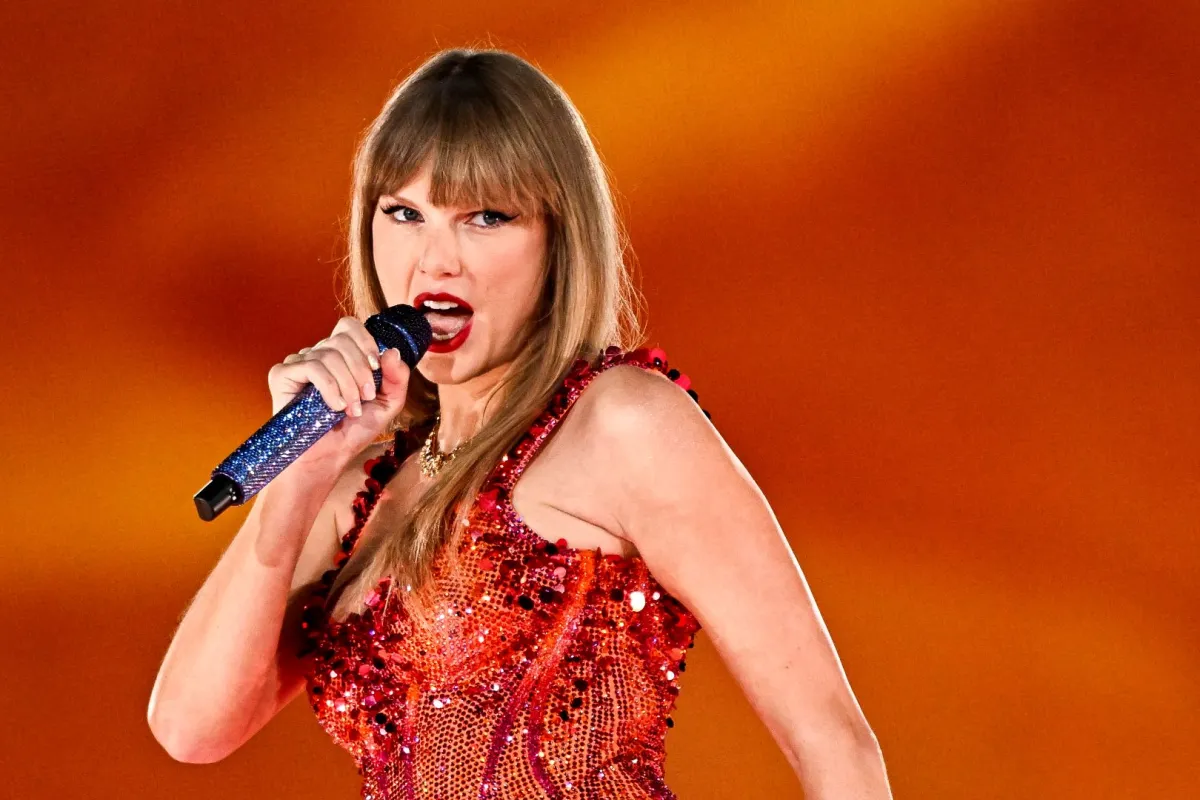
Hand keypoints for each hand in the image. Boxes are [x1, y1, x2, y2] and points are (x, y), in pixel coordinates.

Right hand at [266, 316, 413, 472]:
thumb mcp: (387, 404)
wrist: (328, 458)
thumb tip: (391, 351)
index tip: (376, 368)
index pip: (349, 326)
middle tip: (366, 396)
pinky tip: (334, 407)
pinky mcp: (282, 375)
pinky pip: (310, 366)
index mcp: (340, 357)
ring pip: (328, 353)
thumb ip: (397, 378)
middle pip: (341, 339)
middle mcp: (318, 355)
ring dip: (347, 383)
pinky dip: (329, 386)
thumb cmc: (354, 431)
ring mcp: (299, 363)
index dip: (365, 341)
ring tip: (350, 408)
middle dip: (361, 369)